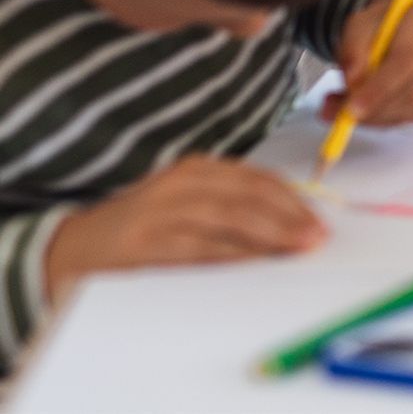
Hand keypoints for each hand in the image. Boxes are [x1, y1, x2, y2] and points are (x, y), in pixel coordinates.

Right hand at [42, 155, 324, 303]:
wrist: (77, 245)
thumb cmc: (146, 227)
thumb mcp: (190, 204)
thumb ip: (233, 207)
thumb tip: (292, 224)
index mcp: (197, 169)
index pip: (257, 179)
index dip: (293, 200)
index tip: (319, 219)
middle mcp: (181, 182)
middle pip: (248, 197)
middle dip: (288, 217)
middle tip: (315, 236)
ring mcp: (161, 211)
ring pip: (227, 219)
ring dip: (267, 235)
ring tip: (295, 248)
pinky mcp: (144, 242)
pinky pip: (196, 247)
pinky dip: (229, 254)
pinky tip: (252, 261)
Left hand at [322, 0, 412, 125]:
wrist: (408, 23)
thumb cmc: (384, 24)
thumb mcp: (358, 25)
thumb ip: (352, 51)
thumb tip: (352, 83)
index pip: (407, 62)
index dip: (379, 88)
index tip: (351, 108)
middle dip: (376, 110)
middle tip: (342, 115)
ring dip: (378, 117)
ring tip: (348, 108)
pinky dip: (388, 120)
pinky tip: (373, 108)